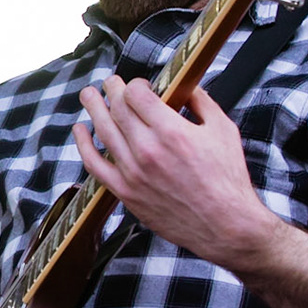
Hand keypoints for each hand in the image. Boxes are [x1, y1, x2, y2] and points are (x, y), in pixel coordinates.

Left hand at [71, 75, 276, 269]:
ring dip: (93, 108)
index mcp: (171, 131)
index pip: (137, 94)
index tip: (140, 85)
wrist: (225, 225)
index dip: (135, 84)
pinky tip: (80, 130)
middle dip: (111, 90)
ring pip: (103, 130)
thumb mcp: (223, 130)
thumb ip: (201, 102)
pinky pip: (94, 165)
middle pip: (117, 108)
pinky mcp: (125, 192)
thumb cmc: (227, 179)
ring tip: (88, 95)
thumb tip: (185, 86)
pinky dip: (83, 144)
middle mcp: (147, 150)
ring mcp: (132, 172)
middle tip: (110, 83)